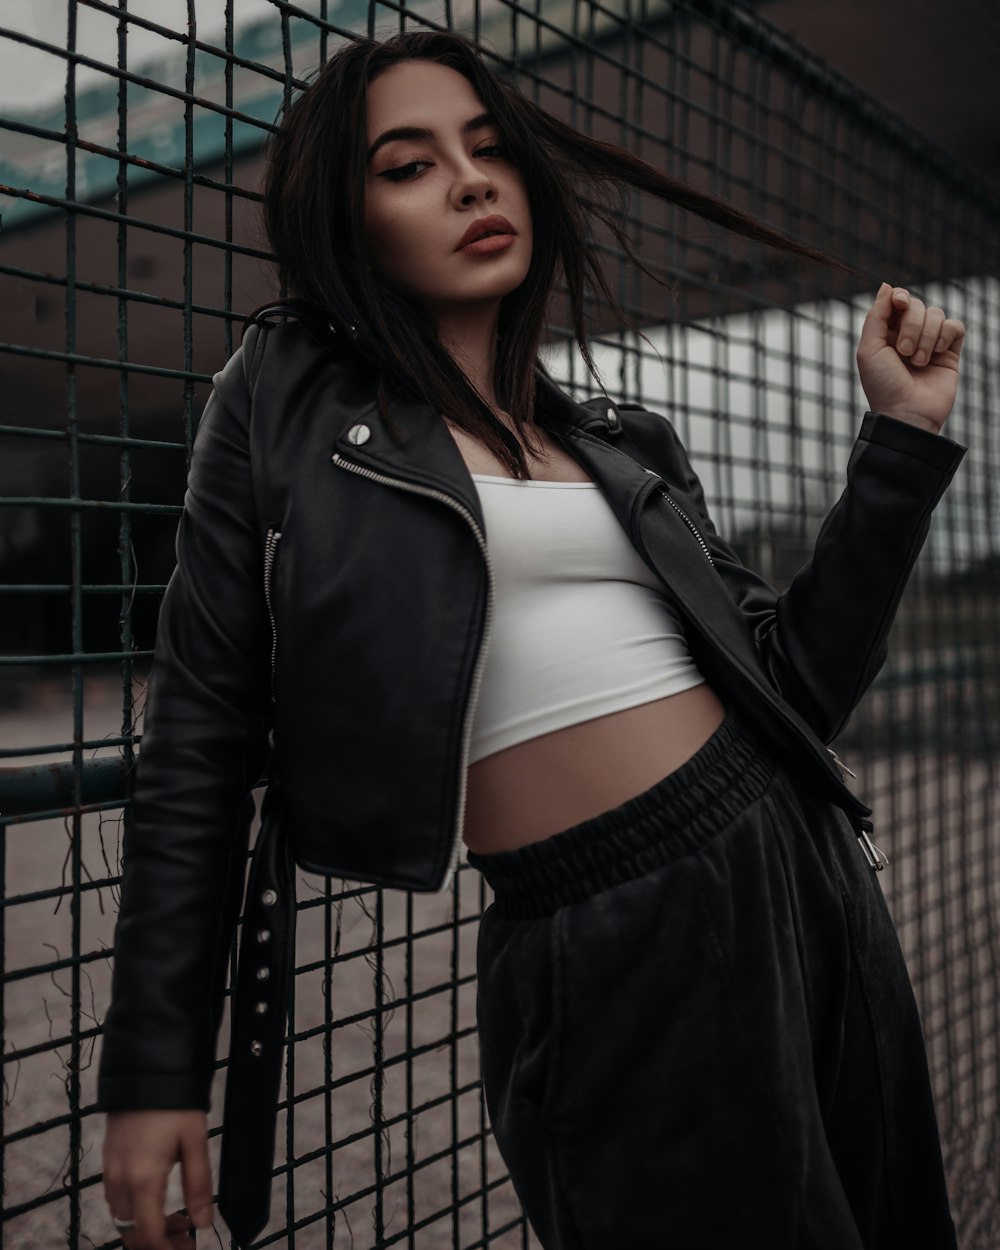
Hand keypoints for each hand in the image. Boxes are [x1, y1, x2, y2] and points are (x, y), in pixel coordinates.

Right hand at [102, 1109, 214, 1249]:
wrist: (144, 1071)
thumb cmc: (175, 1105)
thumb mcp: (195, 1141)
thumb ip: (198, 1185)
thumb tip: (204, 1224)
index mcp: (143, 1181)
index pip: (147, 1236)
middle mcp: (120, 1183)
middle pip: (131, 1234)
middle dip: (159, 1244)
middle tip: (188, 1240)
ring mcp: (110, 1173)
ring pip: (123, 1220)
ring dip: (148, 1229)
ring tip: (181, 1220)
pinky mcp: (108, 1162)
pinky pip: (118, 1201)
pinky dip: (137, 1212)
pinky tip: (161, 1202)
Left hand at [856, 282, 965, 433]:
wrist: (906, 414)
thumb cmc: (883, 385)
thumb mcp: (869, 349)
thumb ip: (876, 316)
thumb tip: (887, 285)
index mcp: (885, 334)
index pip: (896, 301)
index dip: (899, 297)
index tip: (899, 303)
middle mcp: (908, 335)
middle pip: (917, 306)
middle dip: (911, 325)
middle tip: (903, 352)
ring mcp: (930, 343)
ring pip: (937, 314)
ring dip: (927, 336)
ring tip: (918, 361)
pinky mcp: (950, 351)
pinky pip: (955, 325)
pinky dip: (946, 335)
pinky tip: (938, 354)